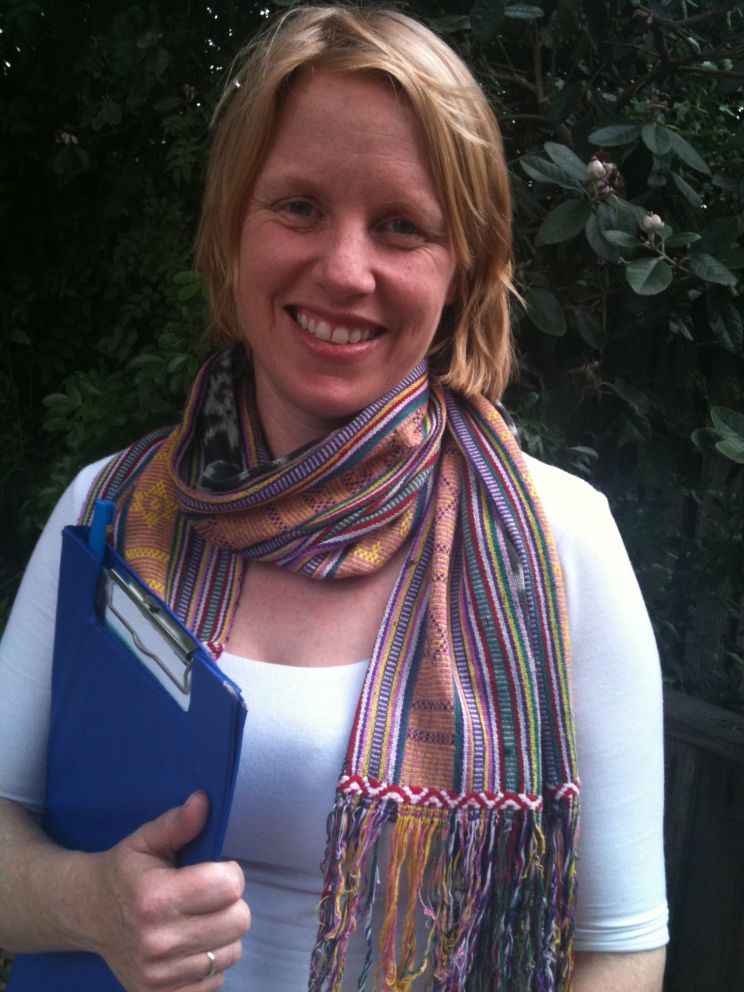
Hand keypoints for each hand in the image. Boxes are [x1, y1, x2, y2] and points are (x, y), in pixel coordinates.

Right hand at [84, 791, 250, 990]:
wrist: (88, 914)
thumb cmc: (125, 873)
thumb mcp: (146, 840)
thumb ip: (178, 823)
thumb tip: (204, 800)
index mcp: (155, 899)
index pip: (228, 886)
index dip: (229, 873)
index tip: (214, 871)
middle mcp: (156, 942)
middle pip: (238, 921)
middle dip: (231, 903)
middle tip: (209, 896)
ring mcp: (158, 976)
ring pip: (231, 952)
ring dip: (222, 934)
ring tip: (198, 920)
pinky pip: (216, 982)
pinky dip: (210, 963)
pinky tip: (190, 945)